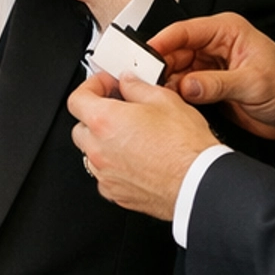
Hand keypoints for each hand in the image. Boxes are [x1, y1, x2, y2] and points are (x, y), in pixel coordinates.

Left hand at [69, 72, 217, 218]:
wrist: (197, 182)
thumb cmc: (185, 146)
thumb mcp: (165, 100)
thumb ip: (137, 86)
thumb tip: (128, 82)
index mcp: (104, 121)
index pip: (77, 99)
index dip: (90, 87)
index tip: (105, 85)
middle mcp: (98, 149)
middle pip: (80, 127)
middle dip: (95, 115)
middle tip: (117, 108)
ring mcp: (105, 174)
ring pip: (91, 153)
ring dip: (103, 141)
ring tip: (130, 135)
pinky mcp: (115, 193)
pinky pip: (105, 175)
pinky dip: (113, 165)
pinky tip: (134, 158)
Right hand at [149, 14, 274, 161]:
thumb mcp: (254, 84)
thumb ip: (217, 84)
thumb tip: (186, 85)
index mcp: (227, 31)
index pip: (185, 31)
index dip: (161, 42)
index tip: (143, 57)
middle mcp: (216, 45)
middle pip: (175, 51)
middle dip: (159, 67)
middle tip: (145, 84)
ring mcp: (210, 66)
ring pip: (175, 70)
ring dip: (165, 83)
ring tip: (155, 96)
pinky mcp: (208, 86)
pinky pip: (183, 87)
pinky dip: (174, 95)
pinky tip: (168, 104)